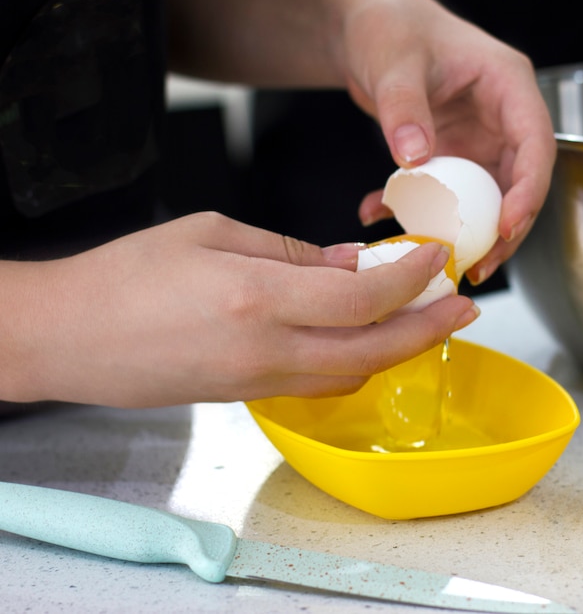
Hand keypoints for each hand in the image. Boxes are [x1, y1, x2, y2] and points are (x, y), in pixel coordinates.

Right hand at [0, 213, 477, 407]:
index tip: (436, 256)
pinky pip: (318, 384)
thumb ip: (286, 252)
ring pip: (352, 374)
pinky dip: (354, 362)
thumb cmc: (126, 276)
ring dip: (395, 348)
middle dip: (428, 328)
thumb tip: (344, 262)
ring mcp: (257, 382)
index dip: (412, 278)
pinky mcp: (246, 396)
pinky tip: (362, 338)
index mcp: (256, 298)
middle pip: (374, 349)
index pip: (363, 297)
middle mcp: (266, 351)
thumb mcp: (209, 235)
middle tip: (464, 305)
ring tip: (420, 317)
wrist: (71, 336)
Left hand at [166, 0, 554, 284]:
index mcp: (506, 87)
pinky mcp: (447, 155)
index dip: (529, 191)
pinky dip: (415, 211)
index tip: (507, 227)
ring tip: (445, 262)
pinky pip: (441, 193)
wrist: (367, 31)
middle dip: (504, 229)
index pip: (535, 143)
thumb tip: (413, 159)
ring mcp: (473, 139)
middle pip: (518, 181)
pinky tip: (382, 216)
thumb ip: (404, 108)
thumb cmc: (390, 30)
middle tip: (480, 265)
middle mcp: (498, 117)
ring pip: (483, 196)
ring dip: (466, 232)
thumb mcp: (395, 64)